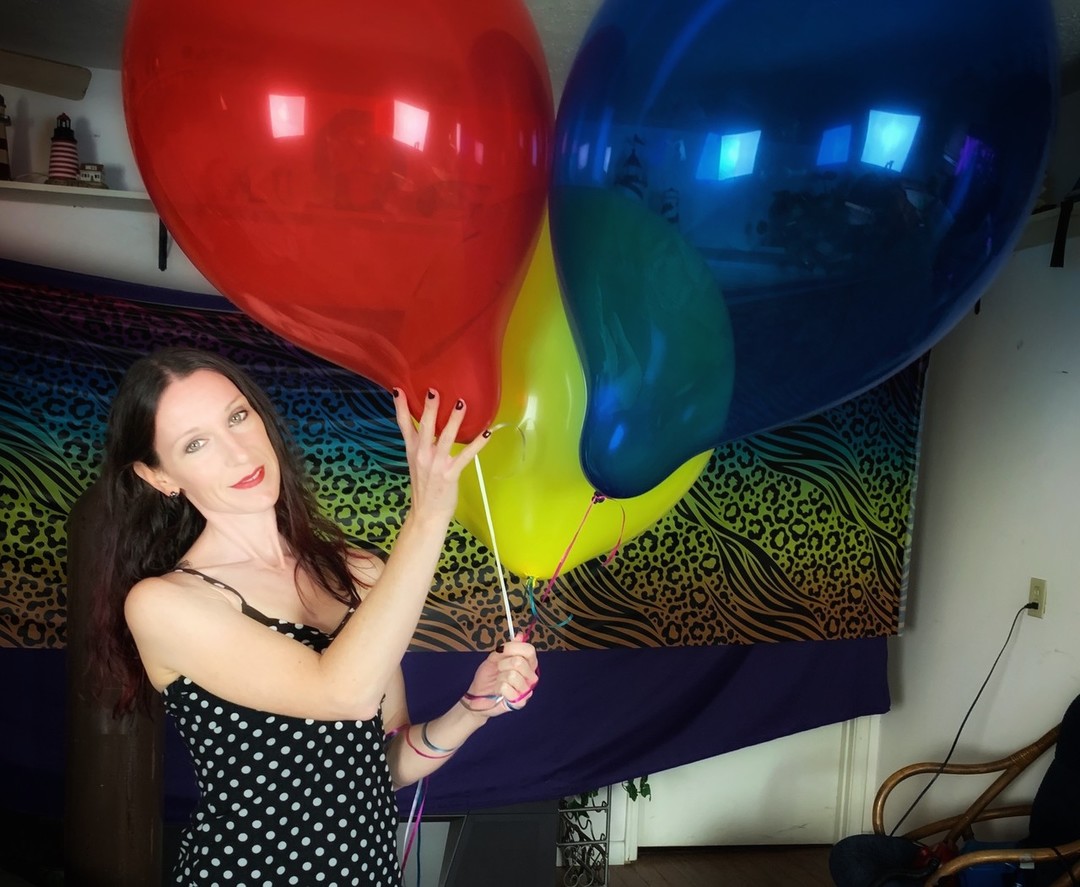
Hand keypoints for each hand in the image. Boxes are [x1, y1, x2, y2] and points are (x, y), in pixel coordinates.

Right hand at [393, 388, 488, 522]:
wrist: (427, 513)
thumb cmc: (424, 486)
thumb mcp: (417, 462)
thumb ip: (420, 444)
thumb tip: (428, 425)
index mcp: (412, 450)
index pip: (403, 425)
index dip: (400, 408)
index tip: (398, 389)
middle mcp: (422, 455)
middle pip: (424, 427)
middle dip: (429, 408)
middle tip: (434, 391)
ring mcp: (436, 464)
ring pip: (445, 437)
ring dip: (454, 420)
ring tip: (461, 404)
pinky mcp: (450, 474)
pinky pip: (466, 455)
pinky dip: (478, 443)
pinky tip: (487, 432)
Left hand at [462, 633, 538, 717]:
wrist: (478, 697)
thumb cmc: (487, 677)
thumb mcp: (494, 659)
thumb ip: (507, 648)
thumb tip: (519, 635)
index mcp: (527, 664)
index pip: (530, 650)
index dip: (514, 647)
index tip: (501, 650)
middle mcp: (530, 676)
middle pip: (520, 662)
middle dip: (503, 664)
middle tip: (498, 670)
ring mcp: (526, 690)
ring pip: (512, 675)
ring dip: (500, 678)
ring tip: (499, 682)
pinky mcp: (520, 702)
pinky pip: (506, 687)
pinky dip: (498, 688)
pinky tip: (499, 692)